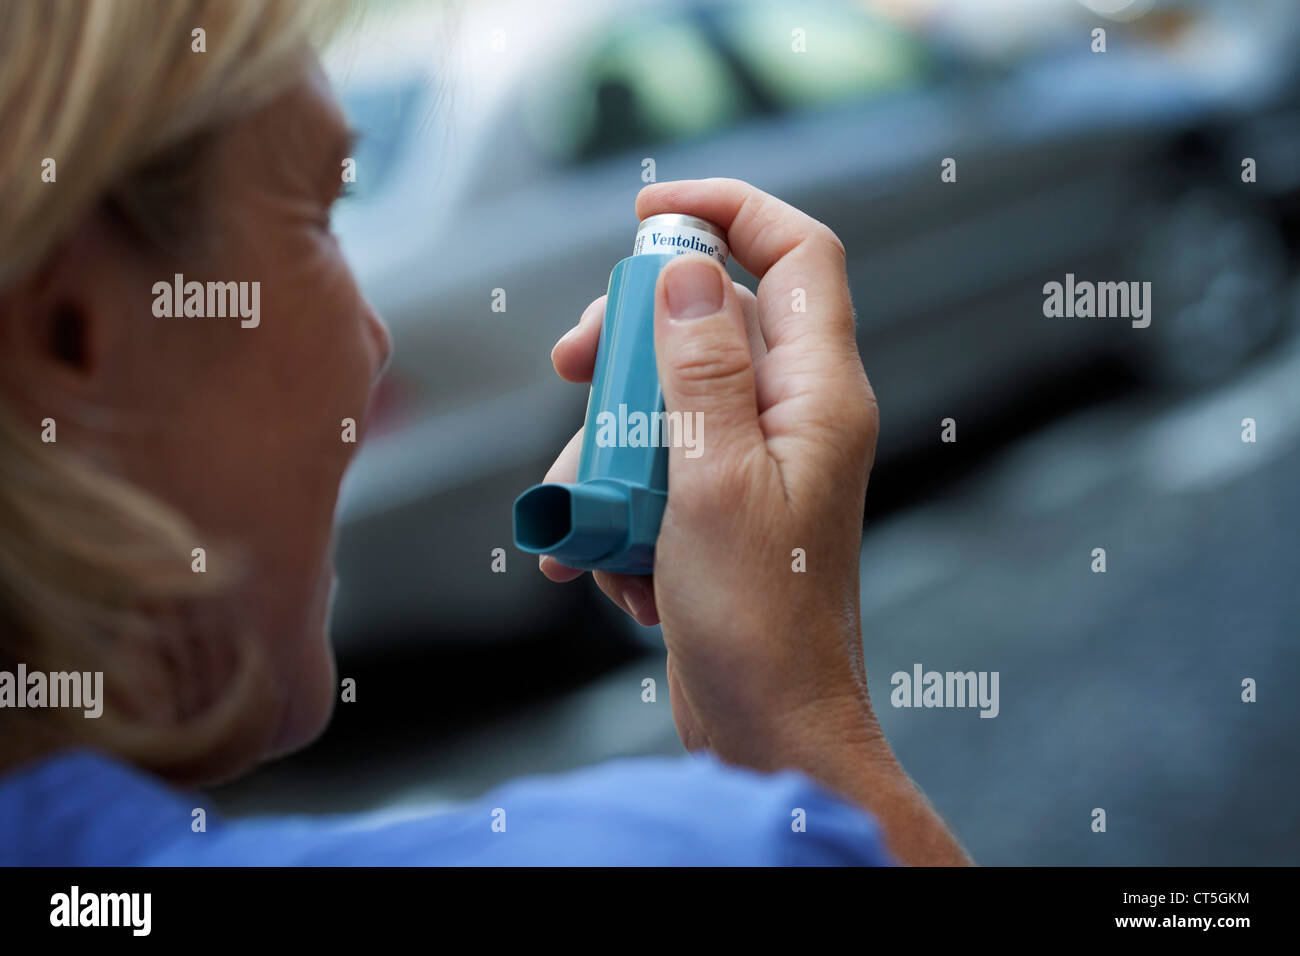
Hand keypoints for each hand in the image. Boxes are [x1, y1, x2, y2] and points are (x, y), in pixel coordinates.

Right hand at [542, 177, 877, 766]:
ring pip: (667, 399)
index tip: (647, 215)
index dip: (729, 211)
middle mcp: (796, 417)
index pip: (796, 253)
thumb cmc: (758, 621)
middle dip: (628, 341)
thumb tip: (687, 270)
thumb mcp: (713, 482)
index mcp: (818, 394)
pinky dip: (618, 506)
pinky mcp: (722, 509)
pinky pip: (658, 469)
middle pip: (710, 321)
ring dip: (607, 448)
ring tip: (579, 517)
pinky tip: (602, 564)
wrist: (770, 729)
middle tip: (570, 367)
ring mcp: (758, 464)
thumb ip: (702, 369)